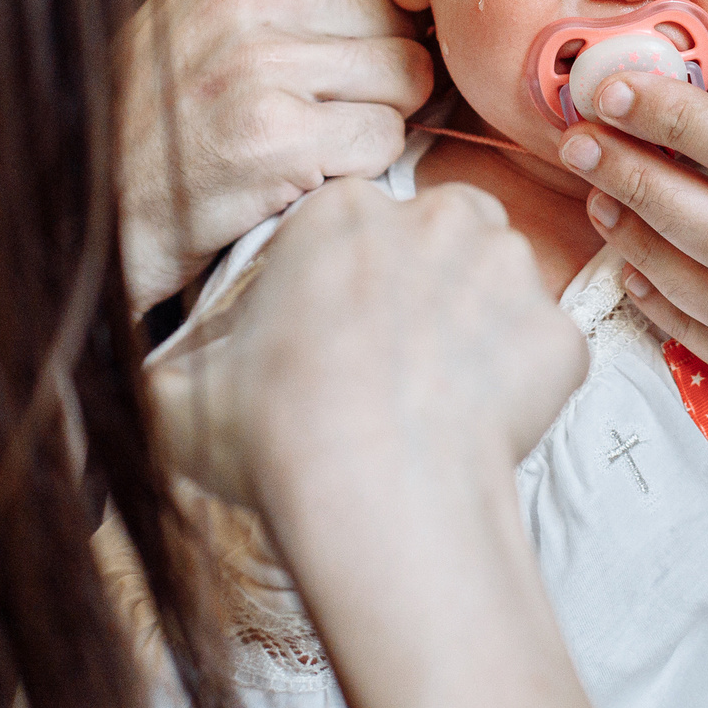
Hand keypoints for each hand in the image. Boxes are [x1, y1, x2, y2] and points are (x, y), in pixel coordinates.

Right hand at [120, 0, 433, 312]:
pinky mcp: (275, 139)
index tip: (366, 50)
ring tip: (318, 142)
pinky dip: (363, 167)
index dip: (393, 7)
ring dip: (381, 119)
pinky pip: (385, 138)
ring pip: (407, 74)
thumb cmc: (163, 127)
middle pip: (399, 14)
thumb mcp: (207, 22)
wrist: (85, 216)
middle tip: (336, 112)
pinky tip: (309, 175)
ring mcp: (257, 66)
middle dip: (390, 70)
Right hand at [149, 178, 585, 505]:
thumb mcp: (178, 396)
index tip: (334, 333)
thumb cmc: (274, 435)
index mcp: (343, 212)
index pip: (354, 223)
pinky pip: (543, 352)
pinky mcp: (558, 336)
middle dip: (423, 282)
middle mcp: (438, 218)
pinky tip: (478, 429)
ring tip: (436, 397)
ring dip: (477, 324)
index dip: (344, 279)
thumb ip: (169, 369)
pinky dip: (522, 385)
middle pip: (439, 232)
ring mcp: (510, 272)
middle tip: (392, 362)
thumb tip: (149, 378)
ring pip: (500, 281)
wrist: (377, 495)